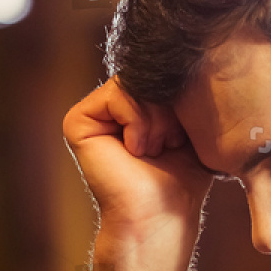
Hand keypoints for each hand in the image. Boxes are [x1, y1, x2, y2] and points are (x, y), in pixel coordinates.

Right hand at [62, 77, 212, 242]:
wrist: (162, 215)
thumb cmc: (182, 180)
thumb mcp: (192, 124)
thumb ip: (184, 90)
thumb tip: (188, 54)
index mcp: (132, 106)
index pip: (160, 73)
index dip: (182, 97)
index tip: (183, 136)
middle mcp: (109, 107)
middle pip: (147, 74)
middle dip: (170, 107)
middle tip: (170, 144)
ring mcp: (92, 113)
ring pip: (135, 83)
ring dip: (157, 117)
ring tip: (156, 149)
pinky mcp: (78, 121)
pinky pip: (119, 93)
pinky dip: (138, 121)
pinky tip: (137, 149)